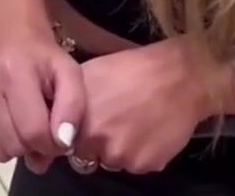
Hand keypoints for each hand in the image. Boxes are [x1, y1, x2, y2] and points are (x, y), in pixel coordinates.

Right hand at [0, 34, 83, 173]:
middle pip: (14, 144)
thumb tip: (63, 141)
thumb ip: (73, 107)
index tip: (61, 138)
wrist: (16, 46)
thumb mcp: (71, 76)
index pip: (33, 131)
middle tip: (45, 133)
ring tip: (28, 130)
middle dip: (35, 148)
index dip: (53, 145)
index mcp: (15, 75)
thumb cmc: (47, 64)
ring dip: (18, 149)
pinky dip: (1, 147)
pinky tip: (12, 130)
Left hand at [71, 40, 218, 174]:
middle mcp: (97, 144)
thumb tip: (57, 113)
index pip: (65, 142)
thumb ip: (68, 101)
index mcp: (77, 122)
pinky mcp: (147, 165)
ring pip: (113, 161)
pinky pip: (137, 164)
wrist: (177, 78)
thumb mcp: (87, 76)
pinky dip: (140, 153)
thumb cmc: (129, 70)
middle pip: (87, 155)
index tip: (84, 125)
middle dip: (95, 144)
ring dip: (118, 149)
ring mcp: (123, 157)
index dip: (74, 134)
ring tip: (131, 124)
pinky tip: (148, 131)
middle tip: (111, 124)